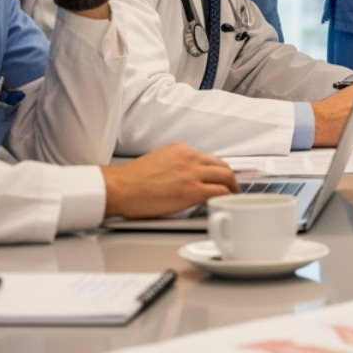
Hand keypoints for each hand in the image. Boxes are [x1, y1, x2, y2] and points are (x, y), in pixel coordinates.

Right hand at [101, 142, 237, 219]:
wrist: (118, 188)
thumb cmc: (131, 181)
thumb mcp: (158, 162)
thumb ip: (175, 165)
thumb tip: (184, 178)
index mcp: (180, 149)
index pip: (208, 158)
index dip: (216, 170)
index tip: (219, 177)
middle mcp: (190, 157)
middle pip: (222, 165)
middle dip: (230, 177)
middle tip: (233, 188)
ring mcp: (192, 172)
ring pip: (226, 176)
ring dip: (233, 187)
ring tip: (234, 197)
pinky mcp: (192, 190)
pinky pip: (219, 192)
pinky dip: (227, 197)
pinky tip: (227, 204)